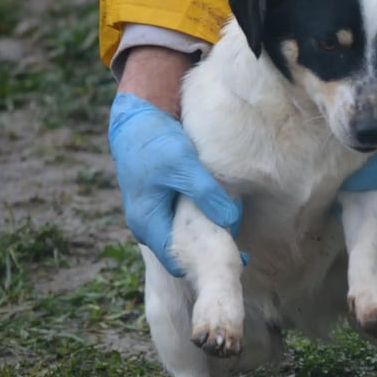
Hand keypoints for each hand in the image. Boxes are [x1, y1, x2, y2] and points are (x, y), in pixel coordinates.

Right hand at [109, 92, 241, 275]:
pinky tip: (222, 209)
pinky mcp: (163, 199)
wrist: (136, 114)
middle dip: (208, 248)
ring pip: (184, 233)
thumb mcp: (183, 164)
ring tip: (234, 228)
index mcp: (147, 223)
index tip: (232, 257)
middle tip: (239, 246)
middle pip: (181, 249)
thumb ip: (206, 193)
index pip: (177, 261)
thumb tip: (230, 220)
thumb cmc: (154, 140)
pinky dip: (202, 216)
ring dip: (206, 231)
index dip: (203, 261)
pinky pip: (183, 218)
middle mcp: (148, 224)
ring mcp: (154, 212)